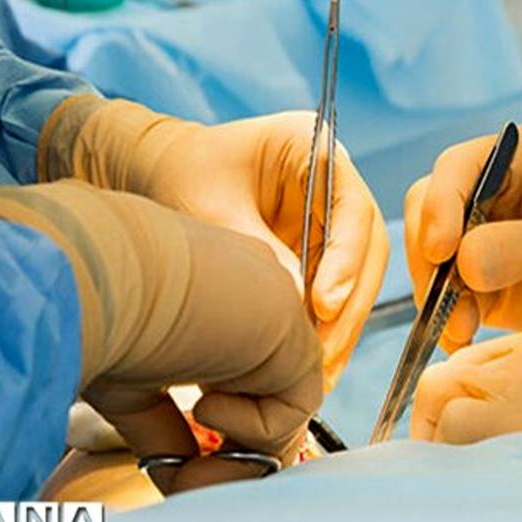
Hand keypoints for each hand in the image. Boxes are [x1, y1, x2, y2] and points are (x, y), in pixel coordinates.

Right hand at [0, 180, 322, 495]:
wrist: (91, 271)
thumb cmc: (87, 315)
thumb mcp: (127, 384)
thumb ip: (165, 427)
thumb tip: (183, 477)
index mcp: (216, 297)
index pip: (242, 375)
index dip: (219, 434)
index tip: (177, 468)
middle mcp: (253, 299)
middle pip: (270, 398)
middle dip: (233, 459)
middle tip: (186, 485)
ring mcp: (276, 310)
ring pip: (283, 409)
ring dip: (237, 459)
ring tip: (186, 472)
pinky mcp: (291, 330)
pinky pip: (294, 407)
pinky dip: (249, 431)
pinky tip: (203, 408)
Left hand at [40, 97, 388, 388]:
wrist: (153, 174)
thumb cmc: (176, 174)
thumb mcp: (210, 209)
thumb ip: (260, 252)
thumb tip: (301, 308)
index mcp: (311, 146)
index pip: (352, 208)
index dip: (346, 260)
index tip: (322, 304)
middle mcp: (332, 184)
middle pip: (369, 249)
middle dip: (349, 306)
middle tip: (323, 357)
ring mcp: (329, 220)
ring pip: (358, 279)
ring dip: (342, 328)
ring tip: (319, 375)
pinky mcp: (319, 253)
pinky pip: (336, 295)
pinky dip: (326, 332)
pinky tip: (311, 368)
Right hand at [404, 126, 521, 353]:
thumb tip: (464, 263)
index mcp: (510, 158)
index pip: (455, 170)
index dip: (440, 207)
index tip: (443, 252)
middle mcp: (482, 192)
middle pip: (426, 216)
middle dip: (431, 261)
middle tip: (451, 301)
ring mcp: (471, 239)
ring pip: (425, 261)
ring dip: (436, 297)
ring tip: (465, 328)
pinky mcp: (469, 282)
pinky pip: (437, 298)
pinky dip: (443, 320)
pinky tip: (464, 338)